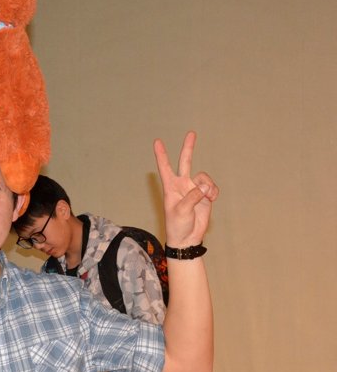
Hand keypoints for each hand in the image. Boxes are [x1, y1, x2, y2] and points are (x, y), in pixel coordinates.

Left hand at [154, 131, 219, 246]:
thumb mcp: (181, 211)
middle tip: (191, 133)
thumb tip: (204, 187)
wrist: (188, 238)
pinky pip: (212, 187)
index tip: (157, 141)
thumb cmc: (177, 225)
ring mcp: (194, 189)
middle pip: (185, 162)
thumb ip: (193, 197)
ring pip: (204, 178)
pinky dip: (214, 192)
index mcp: (170, 187)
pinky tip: (212, 200)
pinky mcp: (205, 196)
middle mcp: (182, 185)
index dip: (161, 154)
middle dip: (188, 148)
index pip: (165, 167)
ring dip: (208, 186)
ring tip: (207, 198)